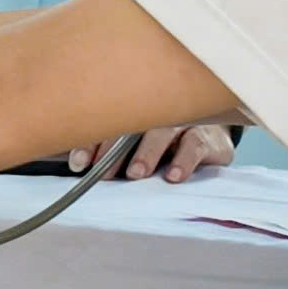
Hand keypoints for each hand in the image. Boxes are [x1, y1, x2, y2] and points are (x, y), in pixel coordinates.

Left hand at [68, 124, 235, 183]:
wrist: (210, 138)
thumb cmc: (164, 144)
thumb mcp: (135, 147)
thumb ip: (110, 154)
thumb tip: (78, 166)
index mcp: (132, 112)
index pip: (107, 127)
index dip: (90, 145)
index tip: (78, 163)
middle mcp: (156, 113)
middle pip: (131, 128)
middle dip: (113, 150)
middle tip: (102, 171)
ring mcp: (183, 123)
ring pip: (162, 133)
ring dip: (147, 154)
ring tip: (136, 173)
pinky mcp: (207, 138)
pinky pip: (195, 146)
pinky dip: (184, 160)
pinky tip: (174, 175)